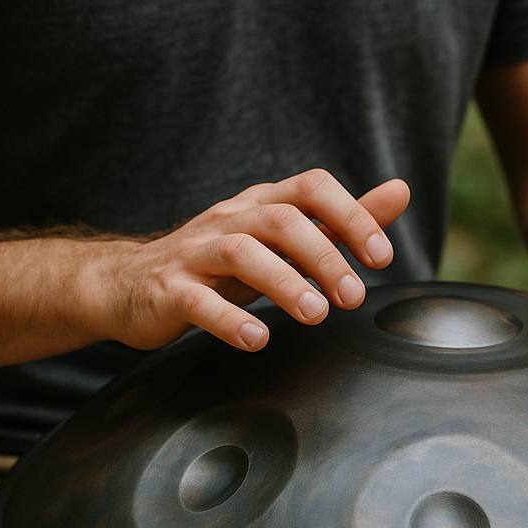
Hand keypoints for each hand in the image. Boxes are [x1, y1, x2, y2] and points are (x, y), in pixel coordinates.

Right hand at [92, 169, 408, 351]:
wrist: (127, 284)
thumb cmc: (216, 265)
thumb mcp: (279, 240)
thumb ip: (337, 220)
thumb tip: (400, 191)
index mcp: (260, 205)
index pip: (310, 188)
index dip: (351, 215)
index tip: (382, 257)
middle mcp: (229, 221)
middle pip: (281, 221)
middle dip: (325, 257)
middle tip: (354, 297)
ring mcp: (195, 254)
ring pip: (241, 254)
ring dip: (285, 283)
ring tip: (316, 315)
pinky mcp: (168, 290)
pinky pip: (197, 301)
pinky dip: (229, 320)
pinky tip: (257, 340)